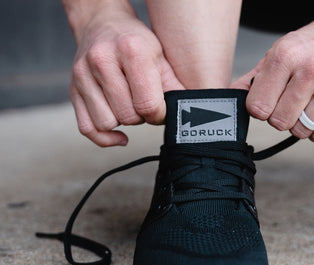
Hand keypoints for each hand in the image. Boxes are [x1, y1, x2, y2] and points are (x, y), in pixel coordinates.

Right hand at [68, 3, 183, 146]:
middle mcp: (102, 60)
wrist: (102, 24)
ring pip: (106, 124)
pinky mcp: (73, 89)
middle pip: (127, 116)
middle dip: (141, 117)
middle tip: (144, 103)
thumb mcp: (161, 58)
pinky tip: (118, 133)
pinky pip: (87, 128)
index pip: (148, 104)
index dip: (159, 115)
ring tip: (128, 106)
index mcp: (131, 50)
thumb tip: (187, 114)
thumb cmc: (136, 43)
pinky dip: (105, 137)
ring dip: (122, 122)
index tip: (160, 109)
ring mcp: (83, 75)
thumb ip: (174, 87)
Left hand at [231, 8, 313, 145]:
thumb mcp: (277, 54)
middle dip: (280, 117)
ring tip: (308, 104)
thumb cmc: (310, 47)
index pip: (257, 107)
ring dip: (300, 124)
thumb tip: (228, 100)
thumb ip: (251, 81)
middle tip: (290, 102)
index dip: (260, 109)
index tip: (268, 101)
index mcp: (286, 56)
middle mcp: (312, 70)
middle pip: (279, 122)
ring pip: (301, 132)